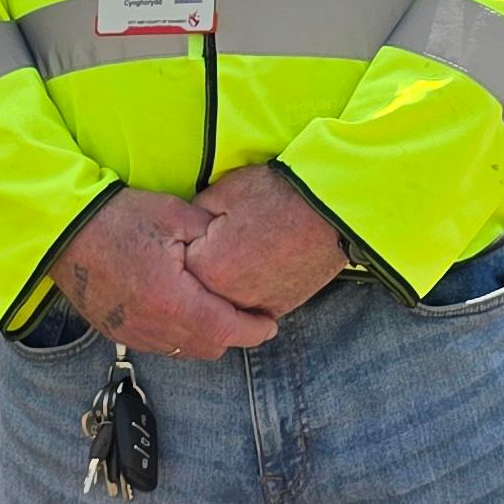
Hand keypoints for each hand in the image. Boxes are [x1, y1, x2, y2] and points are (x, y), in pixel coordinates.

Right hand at [52, 190, 276, 359]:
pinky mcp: (117, 332)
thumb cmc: (119, 217)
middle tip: (247, 314)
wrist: (64, 230)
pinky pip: (160, 346)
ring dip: (205, 336)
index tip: (270, 322)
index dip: (254, 329)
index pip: (226, 329)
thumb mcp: (176, 214)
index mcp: (172, 299)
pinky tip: (182, 310)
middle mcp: (153, 326)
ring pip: (185, 351)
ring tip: (216, 311)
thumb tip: (242, 247)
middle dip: (233, 334)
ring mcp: (133, 332)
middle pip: (209, 348)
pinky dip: (178, 335)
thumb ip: (215, 235)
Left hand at [182, 166, 348, 318]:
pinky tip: (248, 273)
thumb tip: (182, 235)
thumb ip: (192, 221)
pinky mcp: (280, 308)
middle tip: (204, 255)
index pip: (175, 269)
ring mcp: (256, 306)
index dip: (178, 252)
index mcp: (208, 268)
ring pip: (223, 306)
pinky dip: (246, 296)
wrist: (328, 207)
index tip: (181, 243)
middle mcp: (229, 297)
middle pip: (197, 294)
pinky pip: (251, 310)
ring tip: (228, 262)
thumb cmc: (275, 194)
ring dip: (220, 290)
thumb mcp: (221, 194)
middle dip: (196, 276)